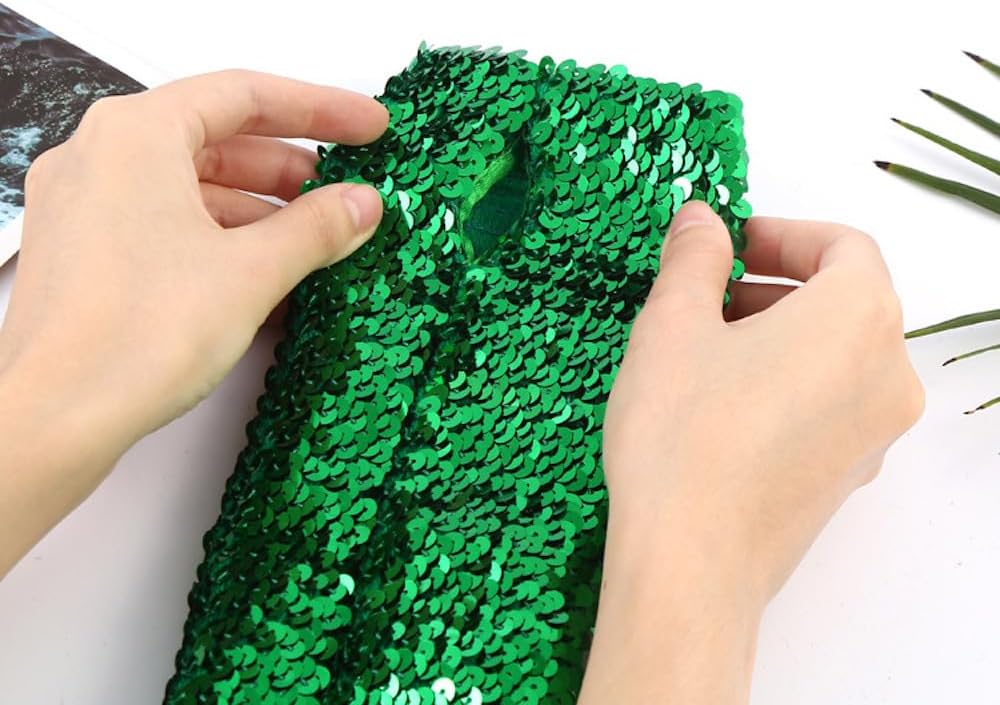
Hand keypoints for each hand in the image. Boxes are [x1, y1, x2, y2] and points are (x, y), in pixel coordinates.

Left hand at [0, 70, 387, 572]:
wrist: (58, 417)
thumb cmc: (136, 335)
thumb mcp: (252, 272)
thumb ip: (316, 228)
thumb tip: (360, 205)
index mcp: (137, 135)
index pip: (246, 96)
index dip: (320, 110)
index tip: (367, 129)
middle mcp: (101, 158)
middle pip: (217, 140)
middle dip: (290, 168)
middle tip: (346, 189)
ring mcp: (87, 206)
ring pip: (192, 187)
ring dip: (260, 209)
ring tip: (316, 239)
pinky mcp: (86, 253)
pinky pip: (167, 225)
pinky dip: (221, 238)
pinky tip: (266, 272)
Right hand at [579, 201, 923, 703]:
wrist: (691, 566)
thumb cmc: (682, 437)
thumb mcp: (672, 325)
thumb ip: (694, 258)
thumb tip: (702, 220)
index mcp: (859, 319)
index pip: (843, 246)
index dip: (782, 234)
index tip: (727, 246)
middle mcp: (888, 375)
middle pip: (845, 301)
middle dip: (774, 285)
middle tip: (706, 295)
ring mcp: (874, 434)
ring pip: (837, 356)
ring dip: (779, 335)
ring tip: (703, 350)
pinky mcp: (848, 477)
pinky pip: (830, 405)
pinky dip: (787, 383)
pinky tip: (720, 403)